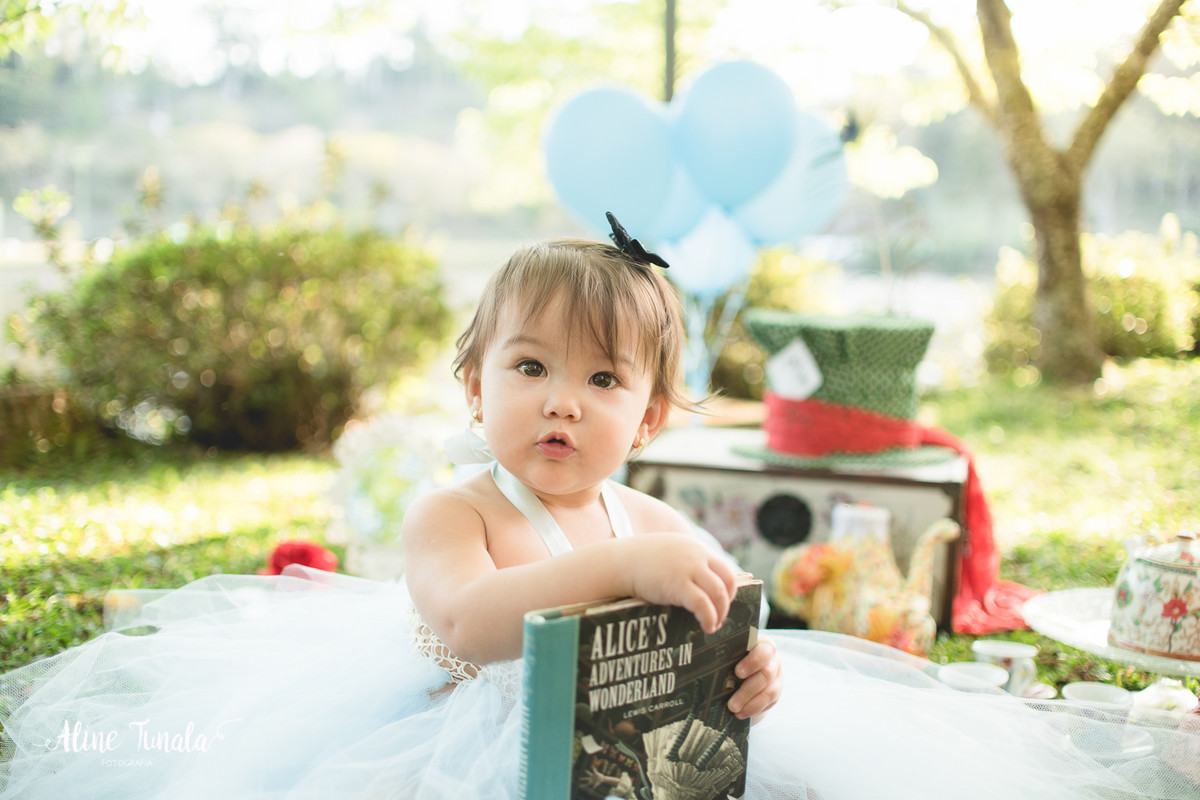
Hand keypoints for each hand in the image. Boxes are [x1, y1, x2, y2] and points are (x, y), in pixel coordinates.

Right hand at [622, 533, 736, 634]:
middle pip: (727, 580)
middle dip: (727, 602)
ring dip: (720, 613)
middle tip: (719, 616)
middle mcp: (696, 556)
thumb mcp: (670, 553)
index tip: (721, 602)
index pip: (725, 568)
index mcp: (696, 548)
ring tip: (713, 625)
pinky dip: (709, 618)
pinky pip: (703, 604)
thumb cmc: (640, 561)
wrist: (620, 562)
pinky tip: (706, 626)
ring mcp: (689, 569)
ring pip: (719, 593)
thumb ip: (685, 561)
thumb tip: (697, 584)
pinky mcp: (679, 585)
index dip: (728, 588)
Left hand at [728, 635, 781, 722]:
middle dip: (748, 689)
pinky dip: (753, 708)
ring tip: (733, 709)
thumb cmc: (729, 661)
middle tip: (731, 701)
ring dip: (749, 701)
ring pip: (768, 690)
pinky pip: (768, 701)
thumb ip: (721, 650)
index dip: (752, 661)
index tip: (737, 672)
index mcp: (760, 644)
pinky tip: (741, 713)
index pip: (763, 650)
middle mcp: (771, 658)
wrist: (739, 677)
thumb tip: (707, 648)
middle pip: (766, 673)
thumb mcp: (725, 654)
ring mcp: (775, 675)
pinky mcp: (776, 691)